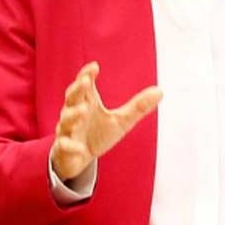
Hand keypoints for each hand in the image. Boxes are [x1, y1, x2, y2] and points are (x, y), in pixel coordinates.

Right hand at [50, 61, 161, 181]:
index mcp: (87, 102)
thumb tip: (160, 91)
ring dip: (73, 115)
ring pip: (66, 120)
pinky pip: (65, 145)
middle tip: (85, 81)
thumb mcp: (121, 121)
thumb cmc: (97, 134)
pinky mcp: (65, 148)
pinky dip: (70, 146)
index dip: (87, 75)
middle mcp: (74, 113)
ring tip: (83, 110)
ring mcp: (67, 130)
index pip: (84, 85)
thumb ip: (138, 107)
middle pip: (72, 97)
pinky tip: (79, 148)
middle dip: (77, 89)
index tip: (94, 66)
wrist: (78, 158)